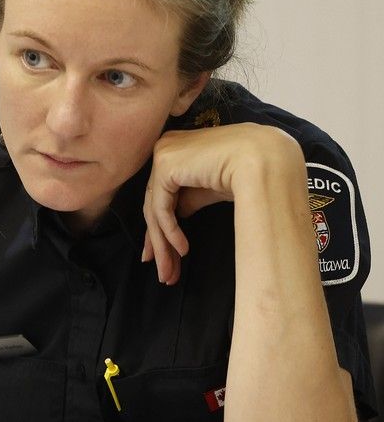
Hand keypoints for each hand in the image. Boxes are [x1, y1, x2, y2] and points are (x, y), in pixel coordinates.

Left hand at [142, 123, 300, 283]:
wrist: (266, 161)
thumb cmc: (247, 173)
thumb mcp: (209, 190)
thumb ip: (186, 201)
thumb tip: (168, 226)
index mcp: (176, 149)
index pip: (161, 195)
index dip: (160, 230)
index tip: (162, 258)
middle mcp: (165, 148)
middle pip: (155, 204)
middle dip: (160, 243)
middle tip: (164, 274)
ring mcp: (163, 154)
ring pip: (155, 209)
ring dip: (163, 245)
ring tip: (170, 273)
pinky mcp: (165, 165)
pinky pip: (161, 207)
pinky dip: (170, 232)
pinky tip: (182, 250)